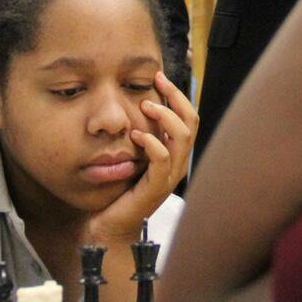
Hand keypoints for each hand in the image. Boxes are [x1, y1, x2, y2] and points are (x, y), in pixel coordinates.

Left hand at [87, 71, 198, 243]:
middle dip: (176, 98)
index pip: (189, 117)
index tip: (160, 76)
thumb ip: (140, 133)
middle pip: (192, 122)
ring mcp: (169, 177)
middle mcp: (178, 163)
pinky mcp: (156, 188)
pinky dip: (152, 143)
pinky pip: (162, 160)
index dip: (178, 95)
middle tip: (157, 84)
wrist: (110, 225)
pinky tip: (136, 135)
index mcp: (175, 154)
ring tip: (145, 106)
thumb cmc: (119, 189)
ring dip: (165, 117)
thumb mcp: (132, 154)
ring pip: (182, 138)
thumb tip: (134, 102)